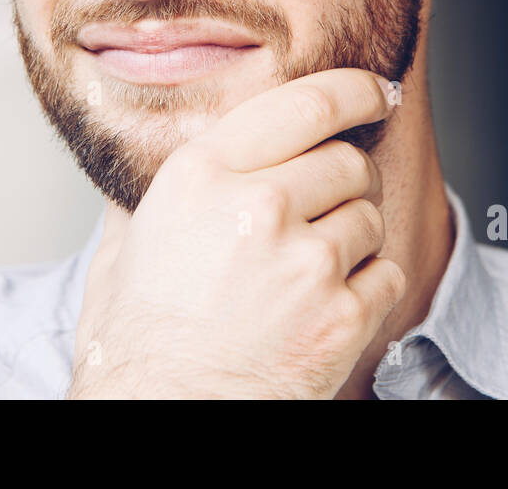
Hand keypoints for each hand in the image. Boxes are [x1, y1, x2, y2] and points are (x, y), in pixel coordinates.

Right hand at [66, 67, 405, 398]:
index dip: (355, 90)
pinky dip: (368, 288)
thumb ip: (145, 201)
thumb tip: (143, 180)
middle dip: (348, 178)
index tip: (374, 92)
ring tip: (307, 272)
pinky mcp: (341, 316)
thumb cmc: (139, 348)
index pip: (306, 103)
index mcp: (202, 176)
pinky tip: (323, 306)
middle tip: (328, 203)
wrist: (165, 418)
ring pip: (369, 216)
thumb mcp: (121, 253)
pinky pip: (386, 275)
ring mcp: (306, 262)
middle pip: (348, 160)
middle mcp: (258, 206)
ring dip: (352, 237)